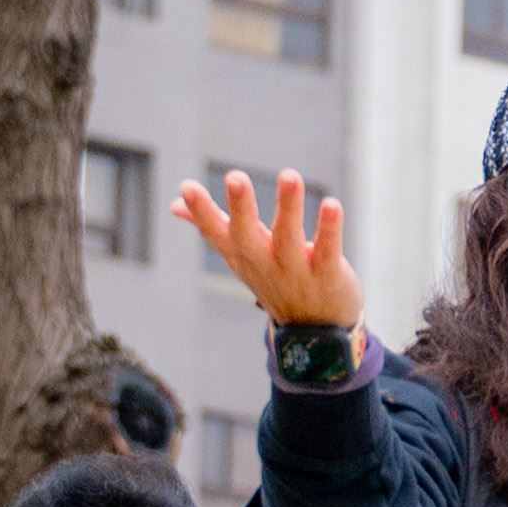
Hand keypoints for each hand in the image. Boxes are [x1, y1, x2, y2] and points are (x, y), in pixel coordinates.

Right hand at [174, 167, 363, 329]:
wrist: (316, 331)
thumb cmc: (275, 280)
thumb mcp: (240, 256)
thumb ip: (211, 227)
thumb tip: (175, 204)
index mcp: (242, 255)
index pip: (216, 232)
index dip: (201, 211)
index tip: (186, 186)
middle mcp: (264, 263)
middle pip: (247, 235)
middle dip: (240, 206)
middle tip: (234, 176)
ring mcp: (295, 271)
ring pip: (289, 237)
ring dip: (288, 206)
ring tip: (289, 175)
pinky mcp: (328, 275)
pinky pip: (328, 250)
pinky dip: (329, 229)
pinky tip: (332, 204)